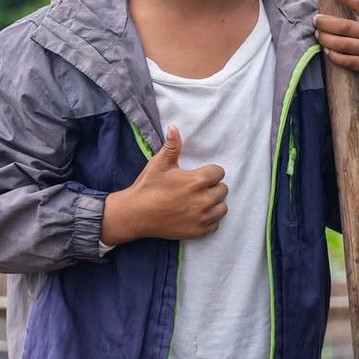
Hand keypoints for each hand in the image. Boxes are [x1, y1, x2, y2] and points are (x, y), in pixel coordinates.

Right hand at [101, 125, 227, 244]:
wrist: (135, 214)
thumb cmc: (147, 187)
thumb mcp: (159, 163)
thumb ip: (172, 145)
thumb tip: (174, 127)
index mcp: (198, 180)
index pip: (219, 172)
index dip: (208, 173)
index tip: (196, 177)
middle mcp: (204, 199)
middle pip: (223, 190)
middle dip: (212, 188)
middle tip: (195, 190)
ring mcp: (202, 217)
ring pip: (222, 208)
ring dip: (214, 204)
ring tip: (198, 203)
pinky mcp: (198, 231)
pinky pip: (215, 225)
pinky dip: (209, 221)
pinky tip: (196, 216)